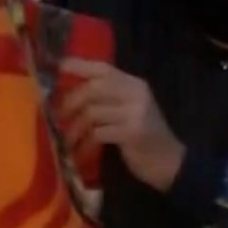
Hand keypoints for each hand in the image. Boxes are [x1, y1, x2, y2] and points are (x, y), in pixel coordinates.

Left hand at [59, 58, 184, 191]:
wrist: (168, 161)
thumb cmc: (143, 136)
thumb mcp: (129, 111)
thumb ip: (108, 98)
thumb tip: (70, 91)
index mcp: (135, 85)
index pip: (104, 69)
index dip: (80, 66)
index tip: (58, 67)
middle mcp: (137, 94)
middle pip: (95, 88)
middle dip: (71, 101)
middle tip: (59, 116)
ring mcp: (136, 113)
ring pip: (92, 111)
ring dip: (75, 128)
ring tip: (69, 140)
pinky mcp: (133, 133)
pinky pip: (97, 133)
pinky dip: (85, 144)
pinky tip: (82, 152)